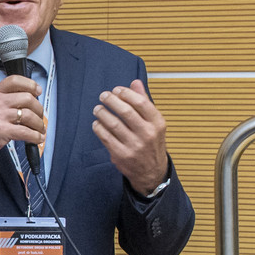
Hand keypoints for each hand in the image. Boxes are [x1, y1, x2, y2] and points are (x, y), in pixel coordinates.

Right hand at [0, 75, 45, 163]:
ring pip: (29, 116)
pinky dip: (35, 136)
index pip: (15, 81)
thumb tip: (28, 98)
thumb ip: (5, 99)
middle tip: (39, 115)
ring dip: (38, 124)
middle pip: (27, 98)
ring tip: (39, 129)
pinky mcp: (2, 131)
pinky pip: (25, 132)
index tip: (38, 91)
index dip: (31, 84)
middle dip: (39, 109)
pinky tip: (36, 138)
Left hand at [92, 80, 168, 194]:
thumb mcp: (154, 122)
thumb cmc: (151, 142)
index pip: (140, 103)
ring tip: (97, 109)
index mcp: (157, 123)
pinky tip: (97, 123)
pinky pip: (106, 137)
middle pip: (126, 112)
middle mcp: (147, 134)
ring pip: (113, 124)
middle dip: (111, 101)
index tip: (116, 90)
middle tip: (103, 95)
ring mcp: (134, 145)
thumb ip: (144, 102)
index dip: (126, 94)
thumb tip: (135, 82)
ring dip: (102, 113)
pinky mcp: (121, 155)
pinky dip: (98, 128)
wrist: (151, 171)